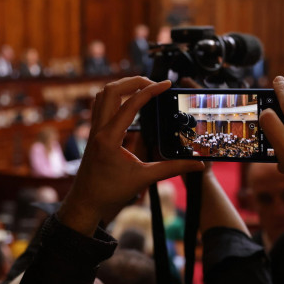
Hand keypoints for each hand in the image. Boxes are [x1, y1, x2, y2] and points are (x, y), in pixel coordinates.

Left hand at [58, 77, 203, 235]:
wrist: (85, 203)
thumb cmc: (110, 192)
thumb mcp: (145, 178)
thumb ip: (173, 168)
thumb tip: (198, 165)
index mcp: (110, 138)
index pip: (131, 104)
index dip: (151, 90)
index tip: (166, 84)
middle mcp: (98, 129)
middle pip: (111, 90)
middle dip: (134, 81)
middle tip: (155, 83)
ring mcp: (93, 130)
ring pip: (102, 94)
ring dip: (122, 86)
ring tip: (143, 88)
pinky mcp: (93, 133)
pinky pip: (100, 105)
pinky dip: (114, 96)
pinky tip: (128, 102)